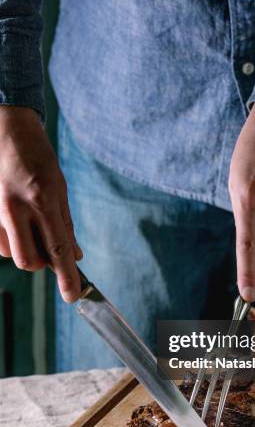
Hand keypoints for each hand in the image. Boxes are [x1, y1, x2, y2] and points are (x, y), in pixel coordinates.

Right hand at [0, 106, 82, 301]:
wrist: (4, 129)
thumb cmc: (37, 156)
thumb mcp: (60, 187)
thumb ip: (66, 225)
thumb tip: (76, 257)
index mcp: (42, 200)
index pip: (58, 249)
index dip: (67, 277)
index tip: (73, 296)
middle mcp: (16, 208)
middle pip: (29, 261)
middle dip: (42, 263)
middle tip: (48, 246)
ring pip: (12, 253)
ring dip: (25, 246)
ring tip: (28, 219)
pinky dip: (9, 237)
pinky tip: (13, 217)